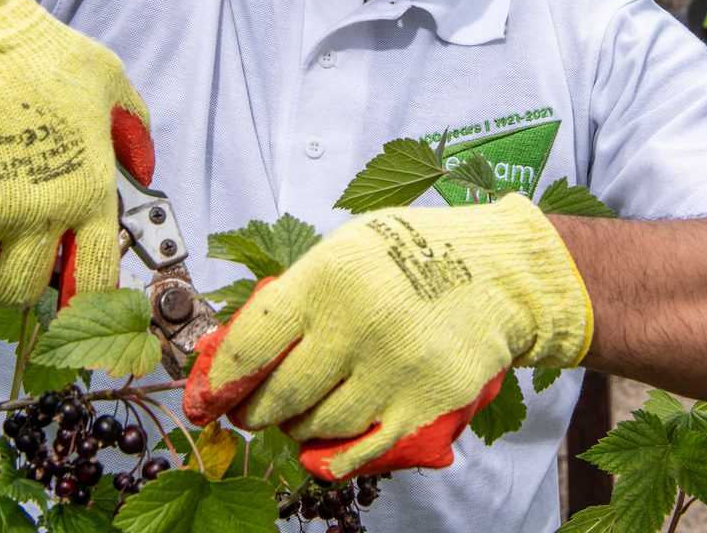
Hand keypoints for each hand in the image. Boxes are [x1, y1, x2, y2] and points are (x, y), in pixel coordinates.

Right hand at [0, 0, 154, 306]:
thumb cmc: (35, 51)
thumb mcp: (106, 79)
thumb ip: (131, 127)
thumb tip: (142, 168)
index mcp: (86, 192)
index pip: (95, 281)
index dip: (82, 297)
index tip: (66, 291)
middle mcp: (34, 215)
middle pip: (17, 292)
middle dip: (8, 278)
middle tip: (0, 251)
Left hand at [183, 194, 590, 478]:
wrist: (499, 271)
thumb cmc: (413, 254)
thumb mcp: (346, 249)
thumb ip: (296, 296)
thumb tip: (237, 348)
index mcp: (329, 277)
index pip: (252, 342)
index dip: (220, 380)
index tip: (206, 399)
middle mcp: (359, 324)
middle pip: (279, 394)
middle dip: (255, 410)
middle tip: (251, 409)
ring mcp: (393, 369)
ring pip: (317, 425)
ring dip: (297, 427)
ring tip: (300, 412)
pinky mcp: (424, 404)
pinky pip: (361, 450)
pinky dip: (333, 456)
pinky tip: (321, 447)